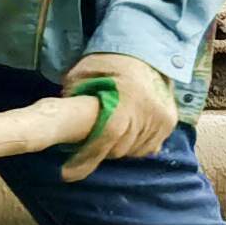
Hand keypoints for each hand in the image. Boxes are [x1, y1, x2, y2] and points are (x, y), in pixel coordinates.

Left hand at [61, 53, 177, 181]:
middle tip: (82, 147)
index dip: (87, 158)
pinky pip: (147, 148)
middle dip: (98, 152)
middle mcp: (149, 110)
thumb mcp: (84, 71)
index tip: (66, 174)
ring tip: (104, 136)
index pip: (107, 135)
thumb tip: (56, 120)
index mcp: (128, 96)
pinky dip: (132, 147)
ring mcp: (163, 118)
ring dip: (115, 149)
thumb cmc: (110, 62)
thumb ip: (73, 94)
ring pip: (132, 151)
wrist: (148, 49)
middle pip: (118, 149)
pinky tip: (123, 135)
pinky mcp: (169, 122)